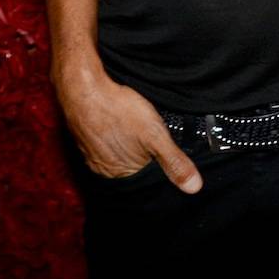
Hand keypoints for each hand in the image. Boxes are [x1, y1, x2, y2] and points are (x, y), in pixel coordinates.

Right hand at [57, 64, 201, 192]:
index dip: (155, 164)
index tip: (162, 150)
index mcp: (120, 175)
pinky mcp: (84, 136)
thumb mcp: (156, 136)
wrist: (85, 91)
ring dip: (126, 143)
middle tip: (150, 136)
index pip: (143, 178)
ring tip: (135, 128)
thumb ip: (174, 161)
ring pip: (116, 152)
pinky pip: (103, 140)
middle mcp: (102, 169)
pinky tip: (119, 121)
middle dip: (142, 155)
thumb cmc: (120, 112)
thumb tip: (194, 187)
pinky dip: (113, 133)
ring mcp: (90, 152)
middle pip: (129, 166)